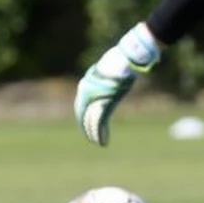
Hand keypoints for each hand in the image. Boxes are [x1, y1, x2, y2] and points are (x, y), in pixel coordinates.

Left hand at [74, 23, 160, 146]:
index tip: (87, 127)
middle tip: (92, 139)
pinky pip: (100, 123)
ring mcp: (95, 99)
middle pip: (84, 116)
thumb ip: (108, 79)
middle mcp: (86, 94)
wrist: (122, 60)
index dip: (84, 118)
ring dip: (94, 134)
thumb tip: (116, 78)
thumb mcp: (109, 70)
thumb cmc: (119, 62)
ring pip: (91, 122)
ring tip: (97, 142)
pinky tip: (102, 142)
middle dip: (88, 129)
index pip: (81, 106)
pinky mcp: (104, 105)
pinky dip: (100, 134)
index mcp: (86, 86)